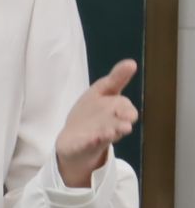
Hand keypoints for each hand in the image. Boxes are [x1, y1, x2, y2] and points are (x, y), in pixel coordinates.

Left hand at [55, 59, 138, 187]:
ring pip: (107, 135)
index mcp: (115, 111)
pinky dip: (91, 141)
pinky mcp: (84, 145)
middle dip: (123, 121)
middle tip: (127, 121)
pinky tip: (92, 138)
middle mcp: (110, 125)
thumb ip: (116, 79)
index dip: (127, 108)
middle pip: (119, 123)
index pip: (124, 106)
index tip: (130, 112)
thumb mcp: (101, 92)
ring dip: (110, 133)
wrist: (74, 140)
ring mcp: (98, 136)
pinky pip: (88, 143)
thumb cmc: (91, 113)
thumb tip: (132, 62)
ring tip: (113, 132)